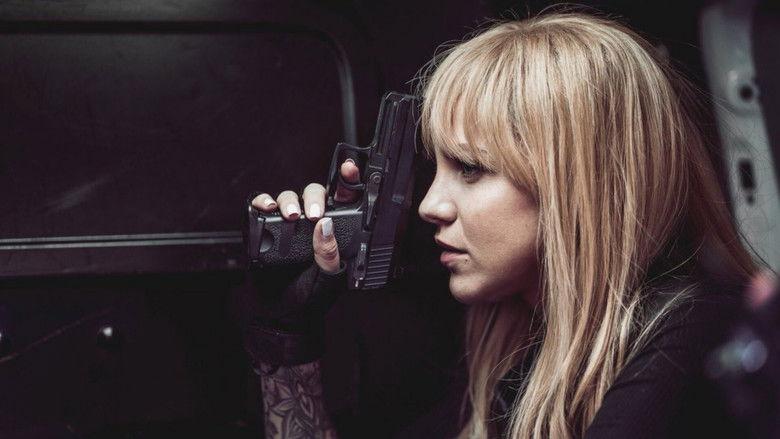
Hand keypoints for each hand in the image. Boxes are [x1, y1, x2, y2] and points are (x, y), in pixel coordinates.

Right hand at [243, 159, 361, 365]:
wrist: (280, 312)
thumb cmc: (309, 296)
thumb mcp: (327, 279)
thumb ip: (329, 254)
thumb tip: (325, 226)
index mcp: (334, 232)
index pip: (343, 201)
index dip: (347, 182)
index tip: (349, 169)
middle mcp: (311, 224)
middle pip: (314, 193)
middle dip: (315, 197)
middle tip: (313, 214)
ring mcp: (288, 225)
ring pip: (289, 196)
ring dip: (289, 201)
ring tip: (290, 216)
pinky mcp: (265, 227)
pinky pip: (262, 205)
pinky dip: (263, 201)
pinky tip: (269, 208)